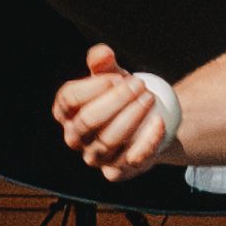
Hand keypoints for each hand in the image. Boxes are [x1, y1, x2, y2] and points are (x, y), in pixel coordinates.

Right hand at [51, 39, 183, 181]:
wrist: (144, 121)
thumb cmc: (120, 95)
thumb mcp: (111, 74)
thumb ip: (103, 61)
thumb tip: (102, 53)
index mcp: (66, 111)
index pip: (69, 99)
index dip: (93, 86)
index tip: (116, 77)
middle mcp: (75, 137)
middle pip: (89, 121)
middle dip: (117, 100)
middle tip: (140, 86)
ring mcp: (94, 157)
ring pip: (109, 140)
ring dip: (133, 117)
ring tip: (150, 98)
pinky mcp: (115, 172)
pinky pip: (129, 160)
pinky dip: (147, 142)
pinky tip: (159, 123)